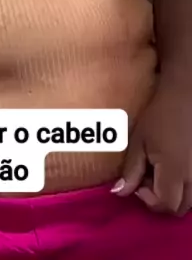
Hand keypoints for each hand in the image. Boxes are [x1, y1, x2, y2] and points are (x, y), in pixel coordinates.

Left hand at [113, 80, 191, 215]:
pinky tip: (175, 168)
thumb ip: (131, 170)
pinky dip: (185, 187)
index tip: (138, 182)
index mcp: (175, 171)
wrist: (186, 96)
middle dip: (161, 199)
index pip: (164, 204)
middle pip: (178, 208)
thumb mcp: (139, 141)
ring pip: (190, 201)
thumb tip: (119, 193)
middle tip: (149, 178)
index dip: (148, 199)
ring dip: (175, 194)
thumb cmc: (159, 116)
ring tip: (162, 172)